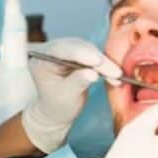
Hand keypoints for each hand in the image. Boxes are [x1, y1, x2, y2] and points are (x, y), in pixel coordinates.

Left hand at [21, 38, 121, 152]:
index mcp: (41, 60)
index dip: (80, 53)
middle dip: (97, 60)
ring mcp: (66, 51)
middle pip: (77, 47)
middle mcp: (52, 51)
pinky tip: (115, 77)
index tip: (97, 61)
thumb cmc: (56, 105)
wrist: (57, 110)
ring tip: (116, 76)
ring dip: (104, 63)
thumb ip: (77, 83)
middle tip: (114, 72)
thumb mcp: (66, 97)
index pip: (60, 50)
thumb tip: (93, 73)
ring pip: (89, 50)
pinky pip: (94, 55)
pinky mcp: (78, 54)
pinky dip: (105, 66)